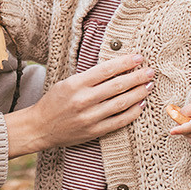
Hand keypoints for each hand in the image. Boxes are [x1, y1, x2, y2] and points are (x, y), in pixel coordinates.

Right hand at [5, 54, 151, 155]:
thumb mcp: (67, 82)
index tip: (139, 57)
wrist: (39, 128)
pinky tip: (141, 104)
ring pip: (121, 103)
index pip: (106, 70)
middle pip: (118, 86)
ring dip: (139, 93)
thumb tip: (116, 67)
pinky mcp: (94, 131)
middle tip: (151, 71)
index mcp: (75, 84)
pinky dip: (132, 112)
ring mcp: (89, 117)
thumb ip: (89, 77)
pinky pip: (119, 121)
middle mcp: (83, 100)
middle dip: (137, 77)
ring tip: (149, 86)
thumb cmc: (54, 102)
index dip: (125, 62)